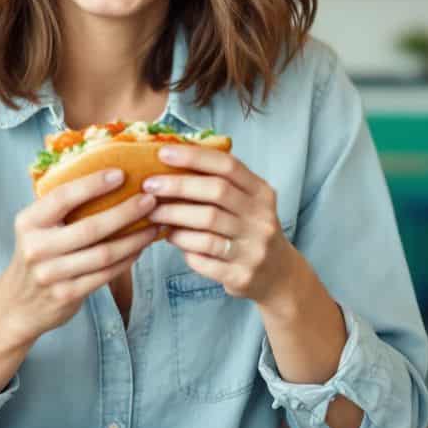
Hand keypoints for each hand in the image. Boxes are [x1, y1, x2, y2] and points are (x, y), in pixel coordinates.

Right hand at [1, 168, 156, 342]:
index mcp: (29, 222)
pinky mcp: (67, 294)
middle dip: (125, 212)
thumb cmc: (36, 255)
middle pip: (91, 227)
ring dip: (134, 238)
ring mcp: (52, 274)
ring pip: (104, 253)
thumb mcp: (36, 228)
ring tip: (154, 225)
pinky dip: (127, 259)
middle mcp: (37, 247)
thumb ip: (61, 208)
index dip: (93, 184)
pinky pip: (106, 274)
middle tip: (149, 200)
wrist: (18, 305)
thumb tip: (108, 179)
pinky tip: (139, 247)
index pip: (63, 197)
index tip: (121, 174)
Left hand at [143, 145, 297, 302]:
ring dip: (173, 218)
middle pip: (216, 192)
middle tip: (148, 186)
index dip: (194, 156)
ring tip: (153, 214)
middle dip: (177, 186)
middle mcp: (261, 218)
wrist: (278, 275)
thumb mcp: (247, 202)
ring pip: (206, 226)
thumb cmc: (249, 230)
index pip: (228, 166)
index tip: (163, 153)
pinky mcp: (241, 274)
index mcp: (261, 193)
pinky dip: (183, 246)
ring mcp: (253, 248)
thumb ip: (220, 183)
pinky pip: (203, 257)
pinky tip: (172, 238)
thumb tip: (171, 161)